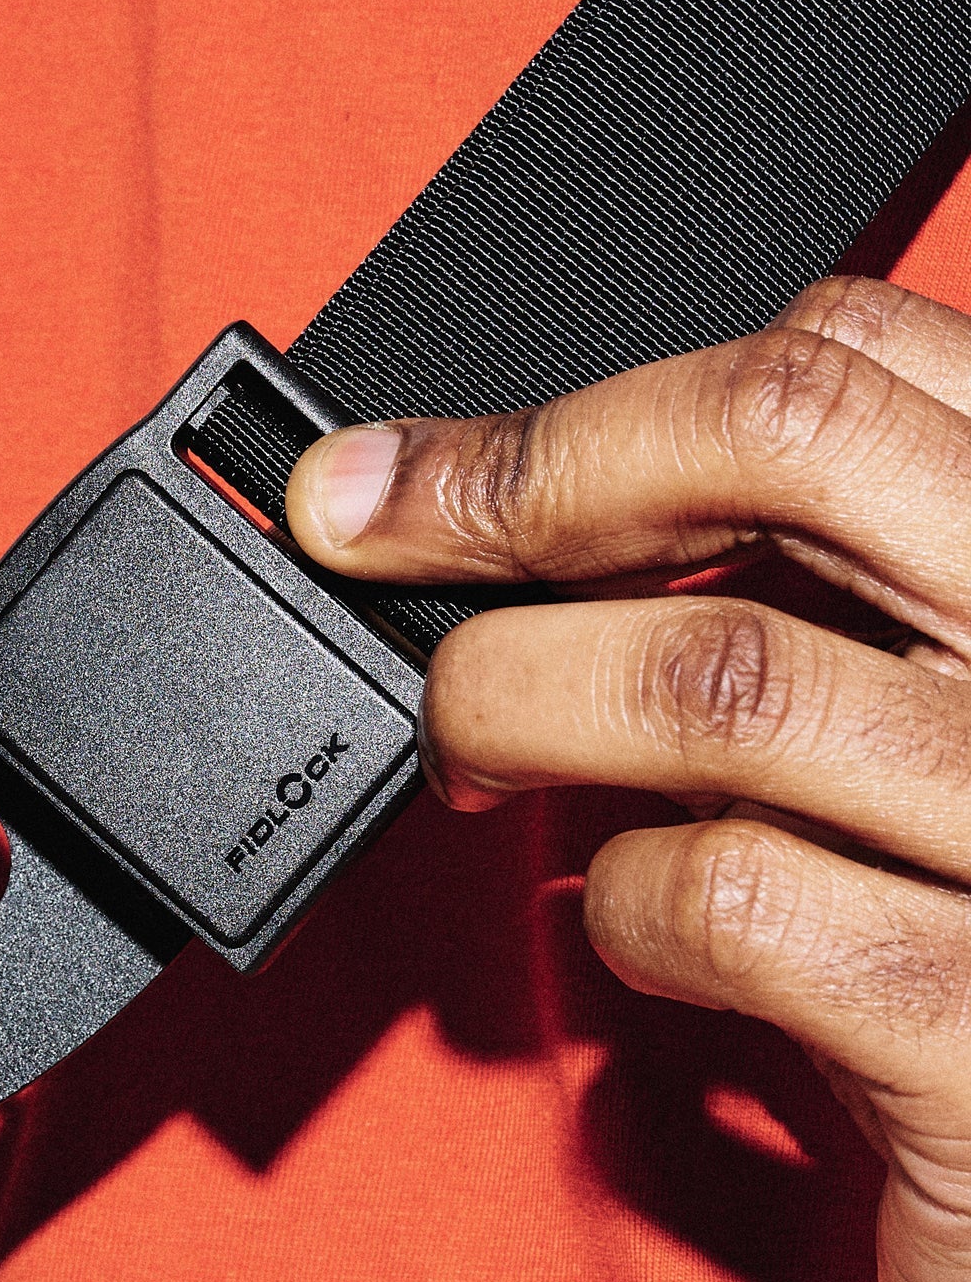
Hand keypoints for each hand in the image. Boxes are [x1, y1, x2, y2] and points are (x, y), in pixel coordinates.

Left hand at [286, 275, 970, 1281]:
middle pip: (786, 433)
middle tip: (370, 541)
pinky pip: (734, 896)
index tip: (417, 470)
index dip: (590, 403)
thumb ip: (782, 603)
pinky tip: (628, 922)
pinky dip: (622, 904)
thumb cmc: (970, 928)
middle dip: (518, 482)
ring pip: (722, 671)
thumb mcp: (906, 723)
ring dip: (516, 698)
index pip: (846, 353)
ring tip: (468, 748)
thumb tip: (499, 515)